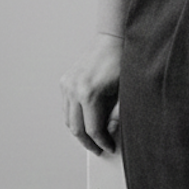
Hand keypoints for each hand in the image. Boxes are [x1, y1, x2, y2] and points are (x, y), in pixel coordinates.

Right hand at [60, 33, 123, 155]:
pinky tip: (86, 120)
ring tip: (92, 138)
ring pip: (69, 120)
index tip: (109, 148)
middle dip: (88, 142)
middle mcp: (74, 89)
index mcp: (90, 93)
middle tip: (99, 148)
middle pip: (76, 128)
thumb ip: (116, 116)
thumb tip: (108, 133)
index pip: (93, 130)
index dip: (102, 142)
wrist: (112, 39)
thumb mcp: (124, 92)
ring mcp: (67, 84)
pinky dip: (74, 116)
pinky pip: (66, 107)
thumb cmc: (121, 63)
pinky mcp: (65, 81)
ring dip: (79, 131)